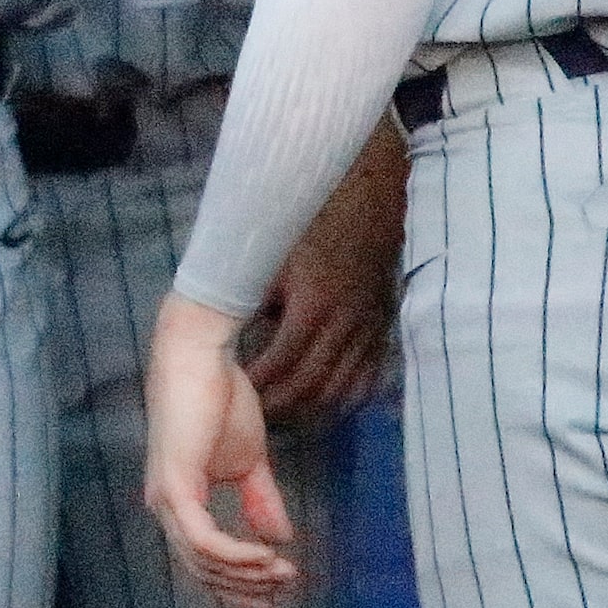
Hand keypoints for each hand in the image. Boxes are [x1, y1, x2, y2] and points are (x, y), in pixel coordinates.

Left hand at [144, 293, 300, 607]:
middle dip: (248, 586)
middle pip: (202, 569)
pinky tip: (266, 555)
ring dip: (249, 574)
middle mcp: (165, 505)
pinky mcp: (174, 483)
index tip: (279, 592)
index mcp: (179, 501)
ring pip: (203, 560)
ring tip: (284, 572)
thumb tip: (279, 539)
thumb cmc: (221, 400)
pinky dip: (237, 554)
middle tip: (287, 588)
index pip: (203, 560)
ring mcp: (166, 495)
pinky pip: (205, 539)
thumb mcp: (250, 461)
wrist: (203, 357)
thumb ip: (260, 500)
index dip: (241, 582)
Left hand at [244, 125, 403, 417]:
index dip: (256, 383)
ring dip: (310, 409)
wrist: (372, 192)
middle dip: (280, 406)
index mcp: (313, 304)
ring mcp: (370, 331)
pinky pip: (366, 378)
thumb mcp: (271, 250)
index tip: (231, 392)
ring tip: (281, 415)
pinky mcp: (383, 329)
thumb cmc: (312, 215)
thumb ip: (252, 290)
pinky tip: (323, 404)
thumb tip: (223, 324)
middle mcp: (345, 326)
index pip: (281, 363)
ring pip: (341, 389)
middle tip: (252, 414)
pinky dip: (344, 397)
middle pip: (312, 386)